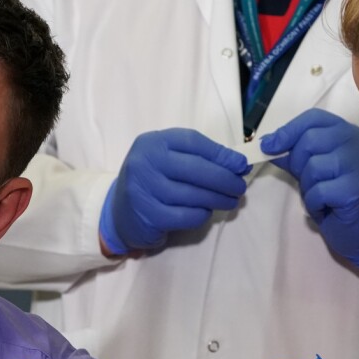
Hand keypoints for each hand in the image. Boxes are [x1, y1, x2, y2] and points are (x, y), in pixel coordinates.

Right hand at [100, 129, 248, 253]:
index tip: (240, 165)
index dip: (221, 154)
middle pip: (197, 169)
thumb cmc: (151, 181)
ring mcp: (145, 190)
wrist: (118, 212)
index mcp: (152, 142)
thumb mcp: (167, 160)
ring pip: (195, 195)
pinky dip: (202, 215)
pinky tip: (205, 212)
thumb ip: (197, 157)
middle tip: (239, 187)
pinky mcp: (150, 216)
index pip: (193, 142)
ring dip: (219, 199)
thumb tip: (237, 165)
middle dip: (225, 179)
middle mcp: (145, 163)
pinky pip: (188, 216)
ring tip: (230, 201)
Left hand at [262, 108, 358, 270]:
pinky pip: (318, 191)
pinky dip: (315, 204)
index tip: (268, 146)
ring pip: (312, 167)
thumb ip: (295, 154)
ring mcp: (358, 164)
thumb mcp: (315, 170)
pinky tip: (328, 208)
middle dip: (297, 164)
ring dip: (308, 187)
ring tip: (322, 197)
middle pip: (309, 140)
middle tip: (308, 182)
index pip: (313, 118)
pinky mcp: (356, 189)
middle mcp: (356, 142)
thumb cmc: (337, 198)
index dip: (287, 131)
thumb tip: (267, 143)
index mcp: (346, 132)